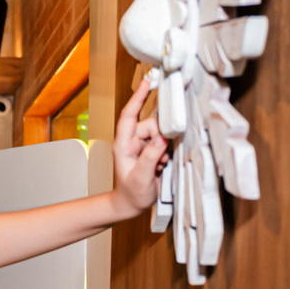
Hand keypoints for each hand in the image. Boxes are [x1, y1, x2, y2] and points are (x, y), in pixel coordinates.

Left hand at [111, 79, 169, 216]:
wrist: (131, 205)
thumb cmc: (131, 193)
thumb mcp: (141, 177)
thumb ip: (150, 157)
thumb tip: (161, 139)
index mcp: (123, 144)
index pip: (129, 116)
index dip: (138, 98)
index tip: (146, 83)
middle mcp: (131, 142)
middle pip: (151, 125)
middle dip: (160, 137)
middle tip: (162, 155)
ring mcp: (141, 147)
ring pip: (159, 134)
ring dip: (164, 148)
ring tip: (159, 164)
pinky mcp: (150, 152)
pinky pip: (163, 144)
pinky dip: (166, 153)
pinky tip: (161, 165)